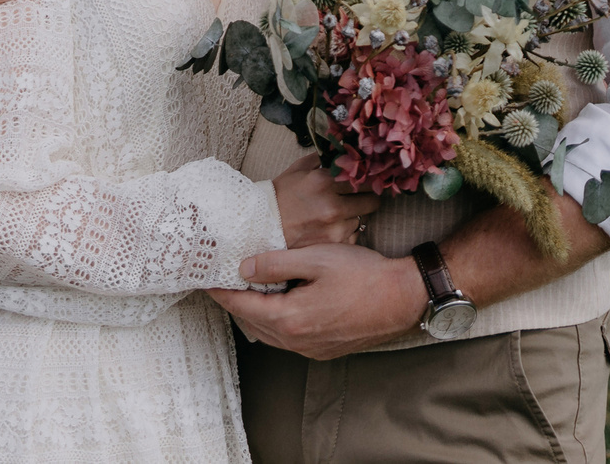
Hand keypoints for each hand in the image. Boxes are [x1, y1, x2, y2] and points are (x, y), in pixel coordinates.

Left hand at [209, 243, 427, 359]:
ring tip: (248, 290)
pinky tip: (281, 302)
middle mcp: (297, 341)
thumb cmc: (364, 275)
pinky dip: (277, 321)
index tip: (205, 280)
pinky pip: (290, 338)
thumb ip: (276, 263)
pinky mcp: (325, 349)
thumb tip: (244, 269)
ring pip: (271, 333)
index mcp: (290, 319)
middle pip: (253, 323)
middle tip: (223, 282)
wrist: (404, 298)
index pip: (242, 307)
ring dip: (257, 313)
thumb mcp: (316, 259)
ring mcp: (312, 349)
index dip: (222, 292)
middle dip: (236, 303)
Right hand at [271, 155, 381, 247]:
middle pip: (372, 201)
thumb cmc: (281, 195)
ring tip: (340, 213)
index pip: (364, 178)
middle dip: (368, 197)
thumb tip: (345, 148)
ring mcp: (334, 229)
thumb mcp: (299, 169)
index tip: (369, 179)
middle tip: (360, 196)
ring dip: (356, 215)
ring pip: (363, 220)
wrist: (261, 225)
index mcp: (324, 182)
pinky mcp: (333, 246)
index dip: (369, 178)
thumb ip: (324, 158)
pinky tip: (334, 227)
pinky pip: (353, 236)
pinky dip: (347, 232)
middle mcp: (333, 206)